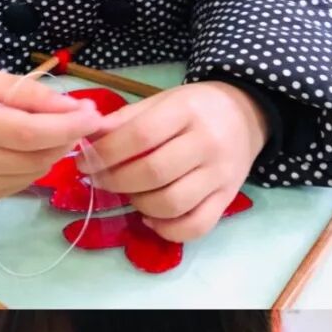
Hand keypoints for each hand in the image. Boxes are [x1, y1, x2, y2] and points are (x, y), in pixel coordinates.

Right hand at [0, 68, 103, 199]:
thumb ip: (37, 95)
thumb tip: (80, 110)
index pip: (30, 133)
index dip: (67, 127)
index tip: (94, 116)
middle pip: (36, 156)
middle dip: (66, 137)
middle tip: (79, 117)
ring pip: (36, 172)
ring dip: (54, 151)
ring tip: (51, 129)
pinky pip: (25, 182)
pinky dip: (37, 164)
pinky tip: (29, 148)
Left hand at [80, 81, 268, 242]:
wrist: (246, 115)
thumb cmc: (196, 108)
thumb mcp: (161, 101)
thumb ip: (125, 120)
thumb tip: (86, 138)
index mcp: (187, 111)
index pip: (140, 136)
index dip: (105, 153)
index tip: (85, 162)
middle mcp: (208, 143)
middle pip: (153, 173)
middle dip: (116, 182)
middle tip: (101, 180)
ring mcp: (220, 174)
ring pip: (172, 204)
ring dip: (139, 204)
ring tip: (130, 194)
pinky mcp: (228, 199)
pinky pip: (196, 226)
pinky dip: (167, 229)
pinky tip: (152, 217)